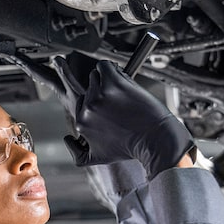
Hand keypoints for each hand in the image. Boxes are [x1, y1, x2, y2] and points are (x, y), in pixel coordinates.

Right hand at [53, 58, 195, 179]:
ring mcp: (99, 95)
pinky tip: (119, 74)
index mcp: (82, 123)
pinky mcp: (114, 84)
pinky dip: (110, 67)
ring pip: (95, 76)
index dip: (96, 103)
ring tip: (121, 90)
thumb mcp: (99, 158)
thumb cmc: (132, 148)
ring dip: (106, 79)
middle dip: (101, 92)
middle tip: (118, 99)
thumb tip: (67, 140)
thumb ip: (78, 154)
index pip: (81, 104)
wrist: (156, 140)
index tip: (108, 105)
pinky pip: (104, 65)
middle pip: (88, 89)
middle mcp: (87, 109)